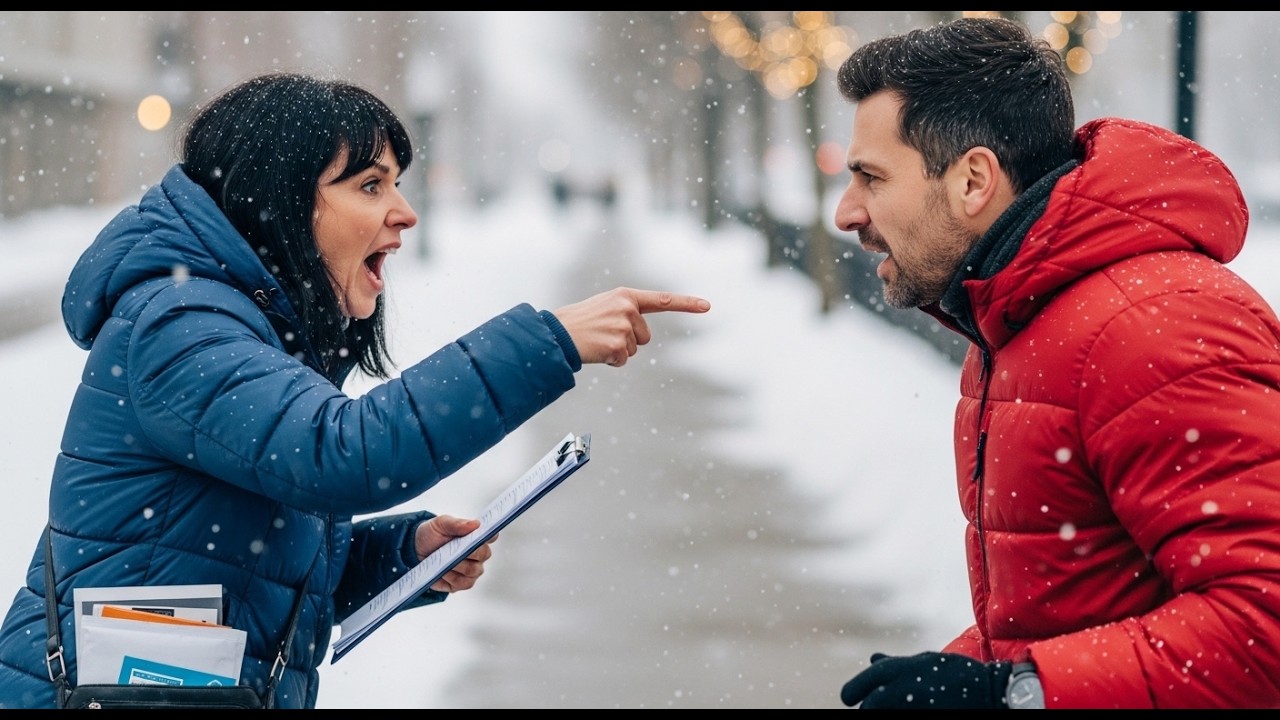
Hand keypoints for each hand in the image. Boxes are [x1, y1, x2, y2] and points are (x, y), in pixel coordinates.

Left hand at [414, 514, 496, 592]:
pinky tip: (441, 572)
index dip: (488, 535)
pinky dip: (451, 578)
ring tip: (443, 561)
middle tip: (453, 550)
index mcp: (477, 536)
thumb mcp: (440, 524)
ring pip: (473, 571)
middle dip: (468, 552)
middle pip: (483, 554)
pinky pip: (462, 583)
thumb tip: (475, 524)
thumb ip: (457, 524)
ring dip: (457, 566)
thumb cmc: (432, 535)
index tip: (479, 535)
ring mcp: (472, 570)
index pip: (491, 535)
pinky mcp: (462, 583)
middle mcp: (479, 554)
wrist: (417, 550)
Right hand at [552, 287, 709, 366]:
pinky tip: (596, 351)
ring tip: (597, 341)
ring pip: (634, 349)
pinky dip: (611, 361)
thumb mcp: (605, 307)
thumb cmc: (579, 321)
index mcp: (625, 296)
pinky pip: (623, 360)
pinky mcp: (617, 345)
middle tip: (603, 334)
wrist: (556, 333)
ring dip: (618, 350)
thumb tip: (640, 335)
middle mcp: (627, 309)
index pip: (662, 300)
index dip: (687, 303)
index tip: (707, 306)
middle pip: (645, 336)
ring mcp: (623, 327)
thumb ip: (626, 312)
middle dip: (628, 340)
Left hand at [840, 652, 1011, 708]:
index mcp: (904, 668)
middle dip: (869, 706)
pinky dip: (901, 713)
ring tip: (893, 707)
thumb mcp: (925, 662)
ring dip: (884, 710)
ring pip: (884, 711)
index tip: (848, 699)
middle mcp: (907, 687)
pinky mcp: (928, 712)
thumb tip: (872, 658)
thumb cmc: (956, 674)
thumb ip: (896, 663)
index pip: (869, 681)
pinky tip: (910, 709)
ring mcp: (917, 704)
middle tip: (867, 708)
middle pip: (872, 705)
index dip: (854, 690)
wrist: (993, 692)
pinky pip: (905, 714)